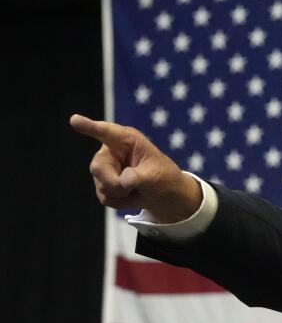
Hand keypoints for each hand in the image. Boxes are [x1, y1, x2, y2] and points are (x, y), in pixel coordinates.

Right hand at [70, 114, 201, 222]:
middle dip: (115, 183)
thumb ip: (139, 177)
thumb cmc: (164, 179)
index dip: (90, 127)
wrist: (166, 198)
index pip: (106, 133)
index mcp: (127, 140)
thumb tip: (124, 181)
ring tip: (137, 189)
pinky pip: (105, 198)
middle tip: (134, 186)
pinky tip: (131, 196)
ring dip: (122, 194)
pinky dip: (120, 202)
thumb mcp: (156, 176)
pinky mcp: (103, 184)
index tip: (75, 120)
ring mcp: (105, 168)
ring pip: (102, 186)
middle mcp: (111, 151)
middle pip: (98, 168)